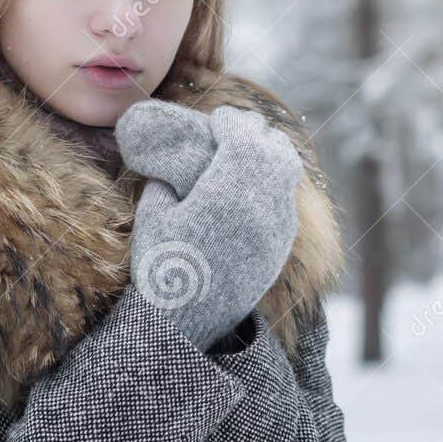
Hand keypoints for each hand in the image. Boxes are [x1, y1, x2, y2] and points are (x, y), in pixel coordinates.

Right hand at [118, 105, 302, 349]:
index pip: (243, 137)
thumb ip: (166, 182)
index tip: (219, 117)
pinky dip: (277, 183)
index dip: (232, 121)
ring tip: (252, 150)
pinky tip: (258, 185)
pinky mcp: (280, 247)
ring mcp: (276, 227)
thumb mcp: (154, 215)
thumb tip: (172, 166)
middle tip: (238, 127)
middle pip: (273, 149)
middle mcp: (260, 205)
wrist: (184, 324)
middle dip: (255, 132)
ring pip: (288, 173)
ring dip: (272, 154)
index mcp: (227, 191)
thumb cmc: (161, 268)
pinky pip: (287, 201)